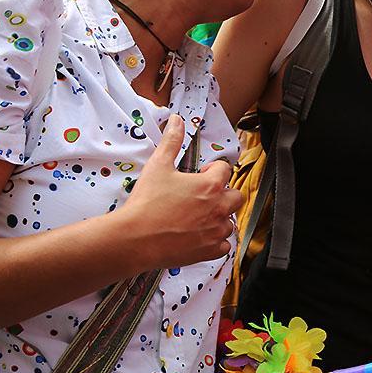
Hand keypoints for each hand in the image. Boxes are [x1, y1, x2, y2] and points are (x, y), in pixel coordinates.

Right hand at [118, 114, 240, 269]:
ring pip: (230, 221)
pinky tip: (199, 235)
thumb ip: (171, 141)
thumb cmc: (147, 203)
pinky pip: (224, 245)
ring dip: (219, 217)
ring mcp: (216, 231)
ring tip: (198, 216)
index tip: (200, 174)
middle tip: (203, 195)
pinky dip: (216, 241)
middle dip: (223, 193)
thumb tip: (176, 121)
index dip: (212, 169)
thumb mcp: (158, 165)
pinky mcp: (210, 251)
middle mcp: (219, 208)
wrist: (136, 238)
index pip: (225, 169)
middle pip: (235, 195)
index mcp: (210, 185)